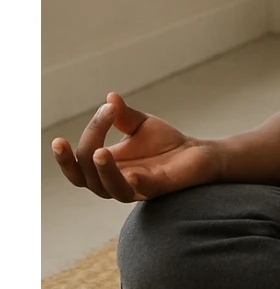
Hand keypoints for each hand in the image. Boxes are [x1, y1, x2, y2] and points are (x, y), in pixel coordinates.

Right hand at [51, 92, 219, 201]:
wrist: (196, 152)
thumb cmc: (164, 142)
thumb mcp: (140, 124)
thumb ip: (123, 115)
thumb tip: (110, 97)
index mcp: (105, 166)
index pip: (79, 162)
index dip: (74, 147)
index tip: (102, 111)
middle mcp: (114, 180)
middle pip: (85, 176)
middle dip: (82, 154)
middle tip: (100, 124)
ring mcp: (135, 187)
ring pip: (108, 189)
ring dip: (103, 171)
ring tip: (99, 151)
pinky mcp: (157, 188)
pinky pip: (142, 191)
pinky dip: (135, 183)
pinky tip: (132, 174)